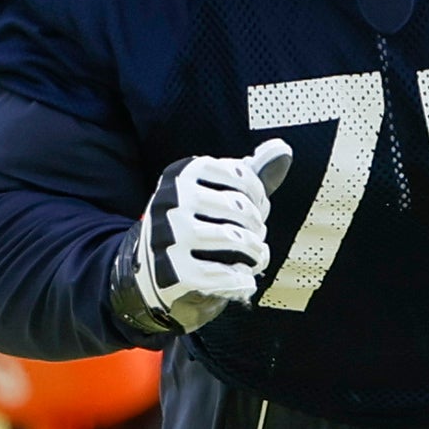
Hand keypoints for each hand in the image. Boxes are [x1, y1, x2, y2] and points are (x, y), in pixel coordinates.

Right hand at [127, 140, 292, 331]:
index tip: (258, 210)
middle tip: (258, 236)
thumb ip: (246, 175)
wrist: (147, 265)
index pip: (240, 176)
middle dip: (258, 224)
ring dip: (255, 251)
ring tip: (257, 256)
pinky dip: (241, 279)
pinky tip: (246, 280)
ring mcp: (169, 236)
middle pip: (238, 207)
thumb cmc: (192, 222)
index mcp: (183, 173)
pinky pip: (220, 274)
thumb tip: (282, 148)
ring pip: (232, 238)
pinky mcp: (172, 271)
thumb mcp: (211, 193)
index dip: (259, 196)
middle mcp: (171, 200)